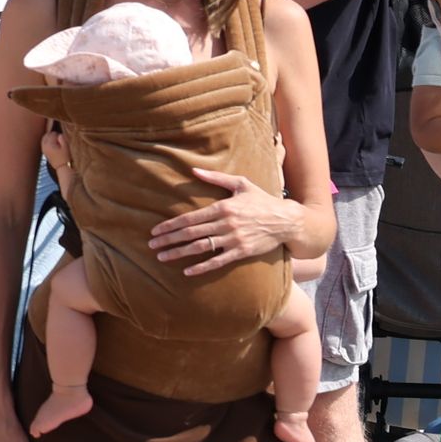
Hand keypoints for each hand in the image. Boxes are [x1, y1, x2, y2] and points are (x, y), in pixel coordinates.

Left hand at [149, 171, 304, 273]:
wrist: (288, 220)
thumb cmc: (262, 201)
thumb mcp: (241, 184)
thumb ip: (216, 178)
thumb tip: (194, 170)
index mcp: (223, 207)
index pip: (190, 218)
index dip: (170, 225)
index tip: (155, 231)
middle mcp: (226, 224)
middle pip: (191, 233)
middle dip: (169, 240)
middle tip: (152, 245)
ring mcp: (234, 239)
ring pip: (201, 248)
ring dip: (180, 253)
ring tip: (162, 257)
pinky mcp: (243, 252)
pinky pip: (219, 261)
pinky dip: (202, 267)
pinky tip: (187, 271)